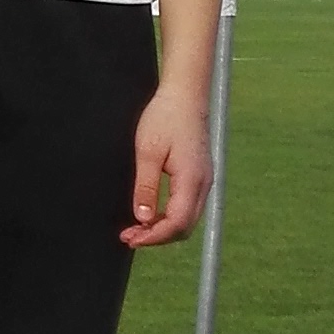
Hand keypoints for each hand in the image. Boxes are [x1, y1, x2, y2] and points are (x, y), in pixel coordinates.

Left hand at [122, 80, 211, 249]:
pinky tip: (150, 213)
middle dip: (157, 237)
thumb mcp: (147, 151)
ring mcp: (204, 180)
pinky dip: (169, 216)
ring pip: (186, 219)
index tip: (130, 238)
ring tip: (136, 228)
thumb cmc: (165, 117)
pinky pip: (187, 206)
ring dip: (162, 228)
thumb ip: (146, 187)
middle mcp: (203, 184)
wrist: (185, 95)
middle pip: (184, 227)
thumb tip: (142, 218)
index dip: (153, 237)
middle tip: (129, 237)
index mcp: (192, 179)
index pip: (176, 223)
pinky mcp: (199, 176)